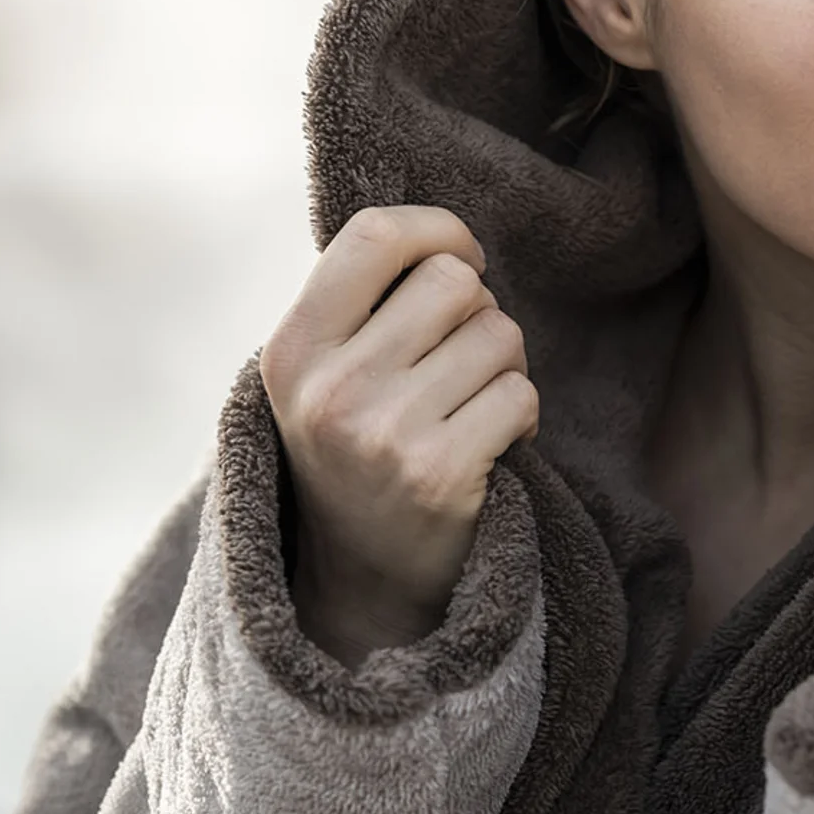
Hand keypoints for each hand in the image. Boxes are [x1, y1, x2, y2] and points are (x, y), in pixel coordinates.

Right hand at [259, 205, 538, 666]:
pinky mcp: (439, 474)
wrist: (364, 582)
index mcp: (292, 349)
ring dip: (503, 365)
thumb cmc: (359, 448)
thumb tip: (447, 234)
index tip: (460, 261)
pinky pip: (521, 394)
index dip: (438, 231)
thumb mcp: (325, 373)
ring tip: (469, 406)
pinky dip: (521, 414)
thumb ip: (363, 301)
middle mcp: (329, 388)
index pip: (374, 235)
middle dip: (478, 310)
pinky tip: (489, 444)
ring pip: (498, 334)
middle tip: (460, 357)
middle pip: (453, 282)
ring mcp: (382, 433)